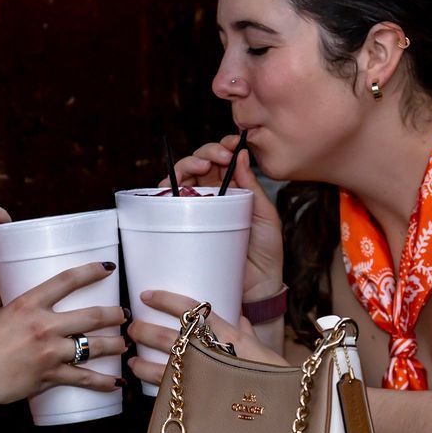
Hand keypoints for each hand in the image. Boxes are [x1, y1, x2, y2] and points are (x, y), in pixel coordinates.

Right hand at [0, 262, 128, 410]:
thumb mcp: (0, 314)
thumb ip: (24, 309)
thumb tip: (40, 305)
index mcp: (28, 304)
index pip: (67, 280)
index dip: (91, 271)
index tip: (108, 267)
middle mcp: (43, 325)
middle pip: (91, 315)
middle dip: (114, 314)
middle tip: (124, 315)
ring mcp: (49, 352)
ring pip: (93, 347)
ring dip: (114, 345)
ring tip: (124, 344)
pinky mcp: (50, 376)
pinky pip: (84, 378)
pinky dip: (103, 382)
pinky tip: (116, 382)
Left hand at [126, 289, 287, 385]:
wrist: (287, 412)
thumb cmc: (278, 379)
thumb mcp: (263, 350)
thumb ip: (247, 332)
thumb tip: (241, 318)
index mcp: (230, 336)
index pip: (192, 310)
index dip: (166, 300)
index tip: (147, 295)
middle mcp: (214, 354)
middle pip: (169, 337)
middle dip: (146, 331)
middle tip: (133, 328)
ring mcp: (205, 378)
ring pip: (162, 366)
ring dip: (141, 361)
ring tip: (131, 358)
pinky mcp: (200, 401)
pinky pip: (168, 391)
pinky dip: (151, 383)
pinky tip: (141, 379)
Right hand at [160, 134, 283, 297]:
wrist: (256, 287)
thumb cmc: (264, 252)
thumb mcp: (265, 214)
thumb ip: (252, 186)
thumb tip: (243, 155)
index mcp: (232, 189)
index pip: (222, 160)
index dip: (224, 147)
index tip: (234, 145)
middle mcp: (211, 196)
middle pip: (199, 164)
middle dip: (205, 153)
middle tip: (219, 157)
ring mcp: (194, 210)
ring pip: (181, 178)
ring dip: (186, 165)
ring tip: (199, 167)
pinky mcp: (181, 225)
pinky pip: (167, 203)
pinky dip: (166, 188)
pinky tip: (175, 184)